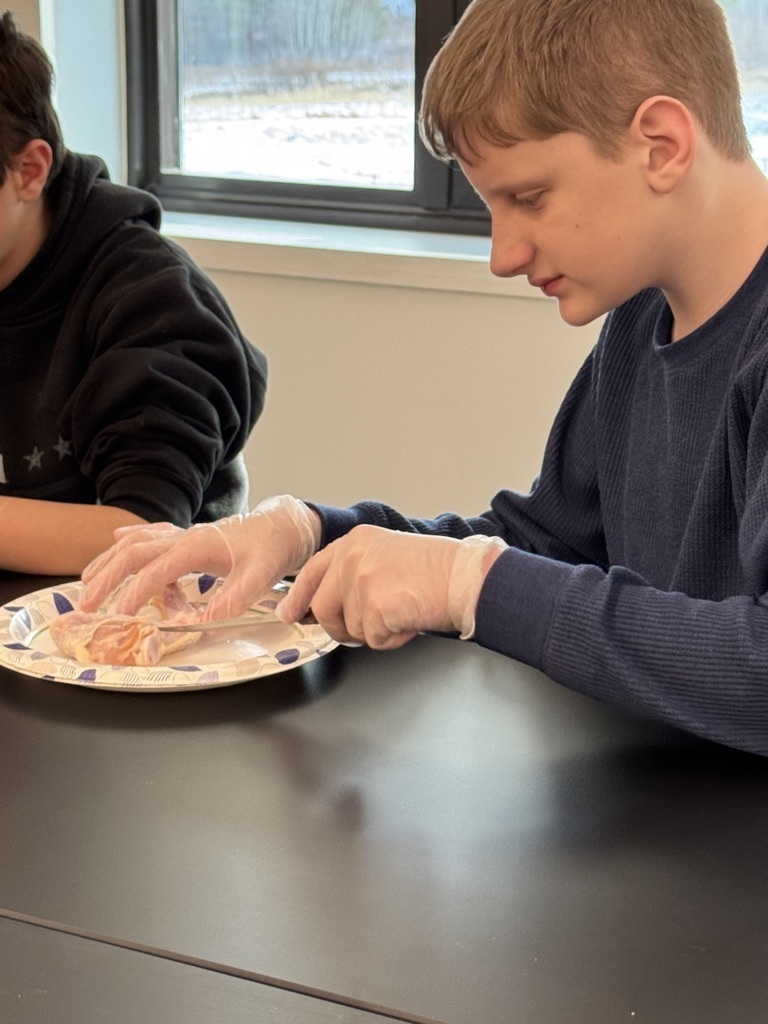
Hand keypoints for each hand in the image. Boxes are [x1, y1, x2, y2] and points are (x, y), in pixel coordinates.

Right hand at [80, 495, 320, 617]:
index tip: (120, 615)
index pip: (156, 569)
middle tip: (88, 603)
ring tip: (87, 581)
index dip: (135, 593)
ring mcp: (184, 536)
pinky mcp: (189, 539)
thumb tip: (205, 622)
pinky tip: (116, 543)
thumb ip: (234, 597)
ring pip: (136, 543)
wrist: (284, 526)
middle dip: (107, 577)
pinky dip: (130, 543)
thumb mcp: (260, 576)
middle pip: (133, 552)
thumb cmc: (273, 549)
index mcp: (198, 546)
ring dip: (110, 561)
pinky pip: (151, 538)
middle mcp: (185, 537)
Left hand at [276, 525, 506, 648]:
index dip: (298, 596)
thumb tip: (326, 605)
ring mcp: (361, 581)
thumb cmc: (436, 571)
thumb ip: (354, 572)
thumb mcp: (386, 555)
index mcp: (354, 541)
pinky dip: (392, 639)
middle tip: (368, 627)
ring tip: (402, 613)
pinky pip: (372, 640)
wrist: (466, 578)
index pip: (312, 570)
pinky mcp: (374, 607)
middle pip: (322, 607)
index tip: (289, 612)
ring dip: (374, 632)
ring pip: (348, 629)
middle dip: (340, 627)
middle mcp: (352, 557)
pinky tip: (409, 620)